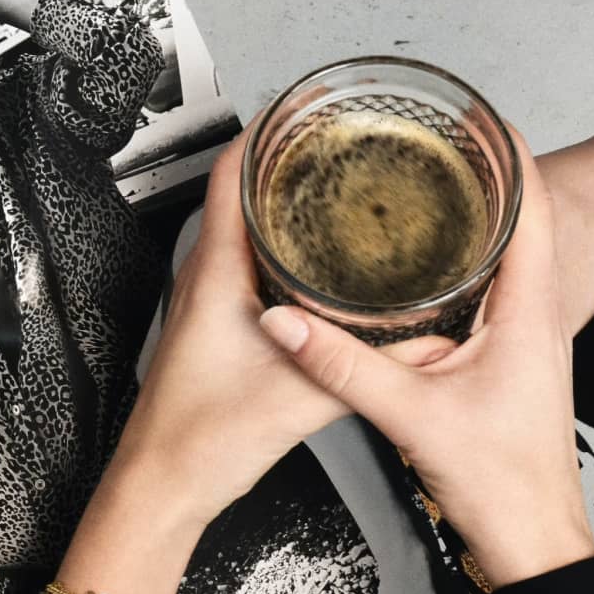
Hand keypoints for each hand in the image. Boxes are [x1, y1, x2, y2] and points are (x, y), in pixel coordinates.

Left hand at [55, 130, 452, 593]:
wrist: (162, 487)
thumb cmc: (200, 441)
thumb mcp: (301, 398)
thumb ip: (367, 366)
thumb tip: (431, 344)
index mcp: (217, 272)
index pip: (234, 171)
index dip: (271, 128)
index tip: (312, 106)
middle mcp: (207, 276)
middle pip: (245, 191)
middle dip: (294, 161)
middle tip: (345, 144)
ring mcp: (209, 301)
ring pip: (250, 230)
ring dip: (291, 204)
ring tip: (345, 190)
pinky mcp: (218, 328)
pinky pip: (254, 266)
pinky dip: (288, 248)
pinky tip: (325, 264)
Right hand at [256, 125, 593, 588]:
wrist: (533, 546)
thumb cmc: (503, 486)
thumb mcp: (412, 417)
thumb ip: (343, 366)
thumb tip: (286, 322)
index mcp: (530, 310)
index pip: (531, 204)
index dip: (506, 150)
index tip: (473, 110)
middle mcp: (536, 313)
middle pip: (519, 216)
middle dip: (479, 170)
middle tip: (434, 134)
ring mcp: (524, 336)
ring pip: (504, 252)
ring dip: (473, 213)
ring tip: (424, 181)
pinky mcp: (506, 358)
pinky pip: (489, 289)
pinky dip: (461, 259)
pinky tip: (423, 262)